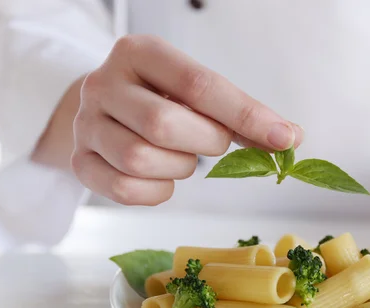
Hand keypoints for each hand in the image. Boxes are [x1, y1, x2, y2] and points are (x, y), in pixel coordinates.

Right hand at [71, 35, 302, 204]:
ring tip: (181, 156)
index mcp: (139, 53)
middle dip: (203, 142)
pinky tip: (162, 178)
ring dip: (178, 168)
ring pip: (140, 159)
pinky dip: (157, 192)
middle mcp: (104, 83)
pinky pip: (124, 189)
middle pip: (163, 124)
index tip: (284, 138)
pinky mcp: (80, 161)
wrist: (105, 109)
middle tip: (213, 143)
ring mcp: (86, 124)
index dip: (246, 115)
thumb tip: (290, 138)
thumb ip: (239, 114)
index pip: (199, 85)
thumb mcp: (196, 94)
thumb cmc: (161, 99)